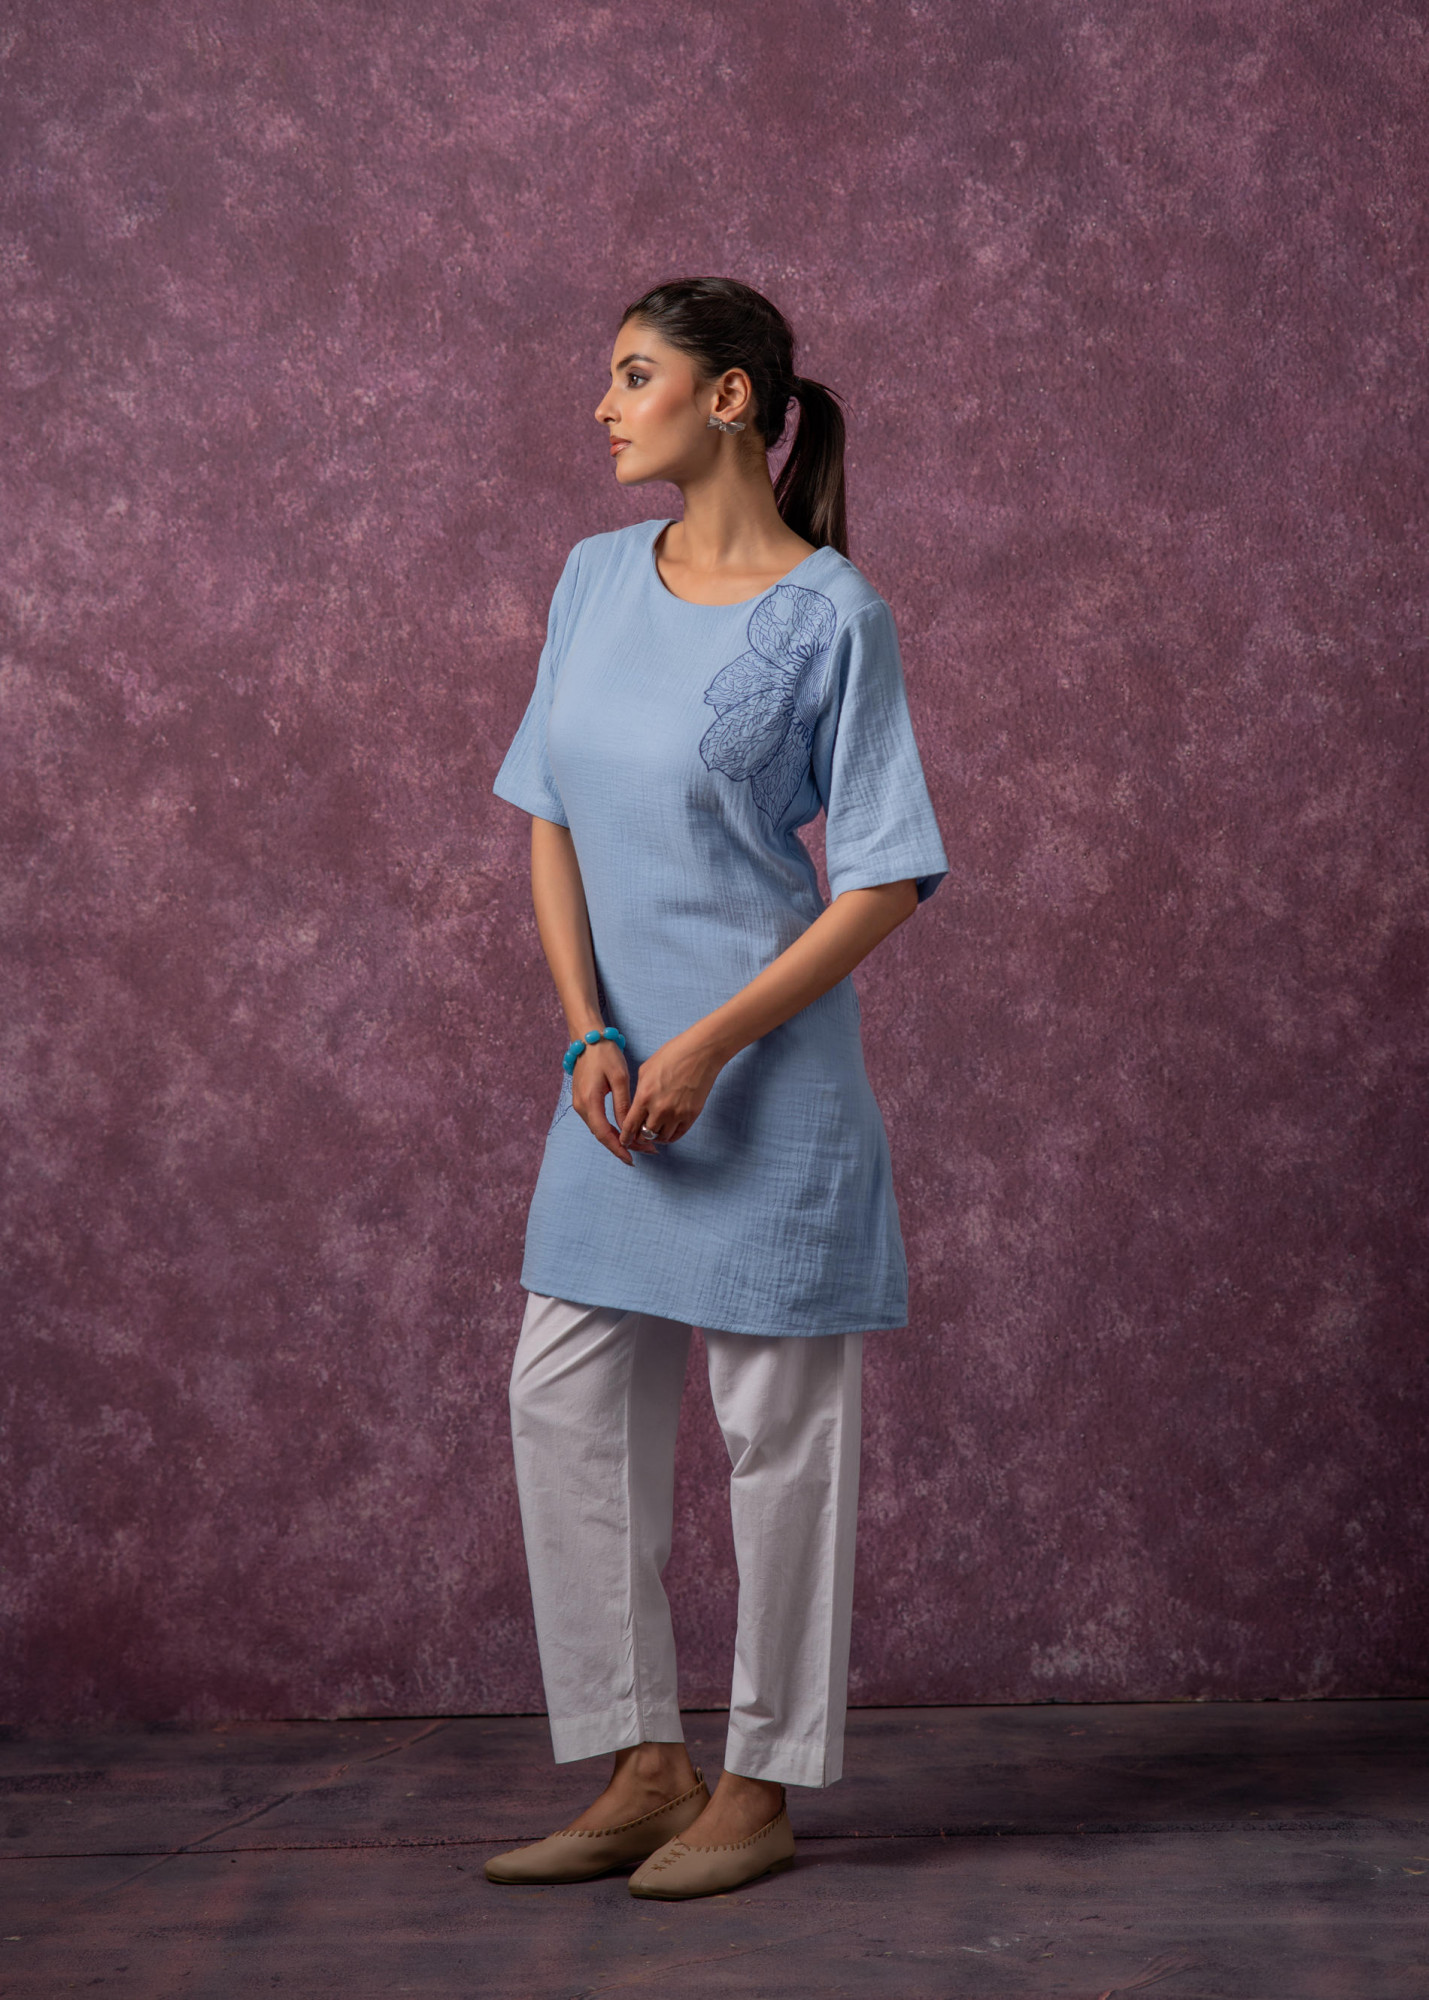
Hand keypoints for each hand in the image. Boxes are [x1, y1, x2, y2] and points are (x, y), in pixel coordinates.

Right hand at [570, 1037, 645, 1165]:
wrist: (587, 1039)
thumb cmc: (605, 1054)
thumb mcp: (619, 1077)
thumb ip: (623, 1104)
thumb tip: (627, 1127)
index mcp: (590, 1101)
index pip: (603, 1134)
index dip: (618, 1149)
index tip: (633, 1159)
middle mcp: (581, 1106)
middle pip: (601, 1135)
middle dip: (622, 1146)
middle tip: (646, 1150)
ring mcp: (580, 1103)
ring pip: (599, 1129)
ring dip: (617, 1139)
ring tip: (640, 1143)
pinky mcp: (583, 1099)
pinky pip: (597, 1121)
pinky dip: (610, 1129)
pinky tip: (625, 1131)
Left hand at [618, 1029, 725, 1151]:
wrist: (701, 1052)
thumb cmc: (673, 1055)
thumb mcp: (646, 1070)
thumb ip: (639, 1092)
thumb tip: (637, 1108)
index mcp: (644, 1097)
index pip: (629, 1127)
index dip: (625, 1137)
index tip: (624, 1141)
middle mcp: (659, 1109)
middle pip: (644, 1135)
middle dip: (639, 1137)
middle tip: (639, 1135)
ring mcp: (677, 1114)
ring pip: (661, 1138)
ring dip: (656, 1136)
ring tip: (654, 1130)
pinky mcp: (691, 1115)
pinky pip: (677, 1135)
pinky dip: (670, 1135)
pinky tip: (667, 1130)